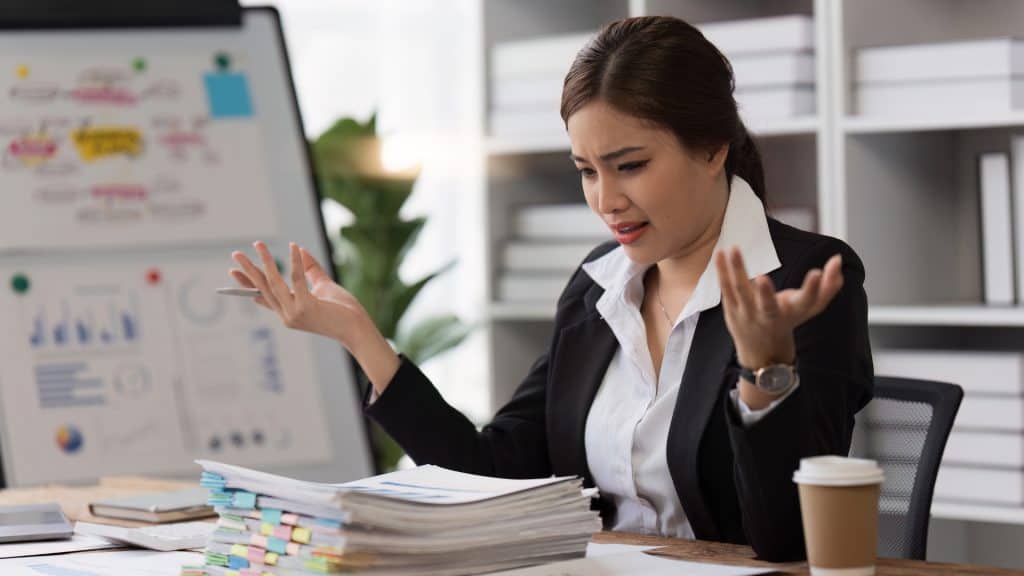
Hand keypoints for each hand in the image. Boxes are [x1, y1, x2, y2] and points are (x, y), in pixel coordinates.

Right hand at [229, 241, 399, 390]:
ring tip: (258, 245)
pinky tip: (293, 247)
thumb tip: (300, 249)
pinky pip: (297, 280)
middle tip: (235, 254)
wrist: (358, 329)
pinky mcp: (307, 307)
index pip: (264, 298)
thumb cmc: (344, 311)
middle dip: (248, 270)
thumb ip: (311, 270)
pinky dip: (294, 262)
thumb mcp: (324, 287)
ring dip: (266, 262)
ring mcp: (295, 313)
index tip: (234, 273)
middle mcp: (288, 316)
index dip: (248, 285)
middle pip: (263, 289)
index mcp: (290, 313)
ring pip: (275, 283)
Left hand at [714, 246, 843, 371]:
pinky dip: (723, 270)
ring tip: (734, 249)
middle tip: (762, 277)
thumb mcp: (811, 307)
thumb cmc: (790, 320)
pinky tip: (720, 252)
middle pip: (768, 306)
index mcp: (794, 313)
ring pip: (741, 291)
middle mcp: (770, 315)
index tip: (817, 272)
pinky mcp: (732, 308)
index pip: (807, 302)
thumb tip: (838, 259)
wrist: (762, 352)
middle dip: (766, 293)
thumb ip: (828, 285)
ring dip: (737, 270)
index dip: (813, 289)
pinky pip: (726, 288)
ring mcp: (748, 313)